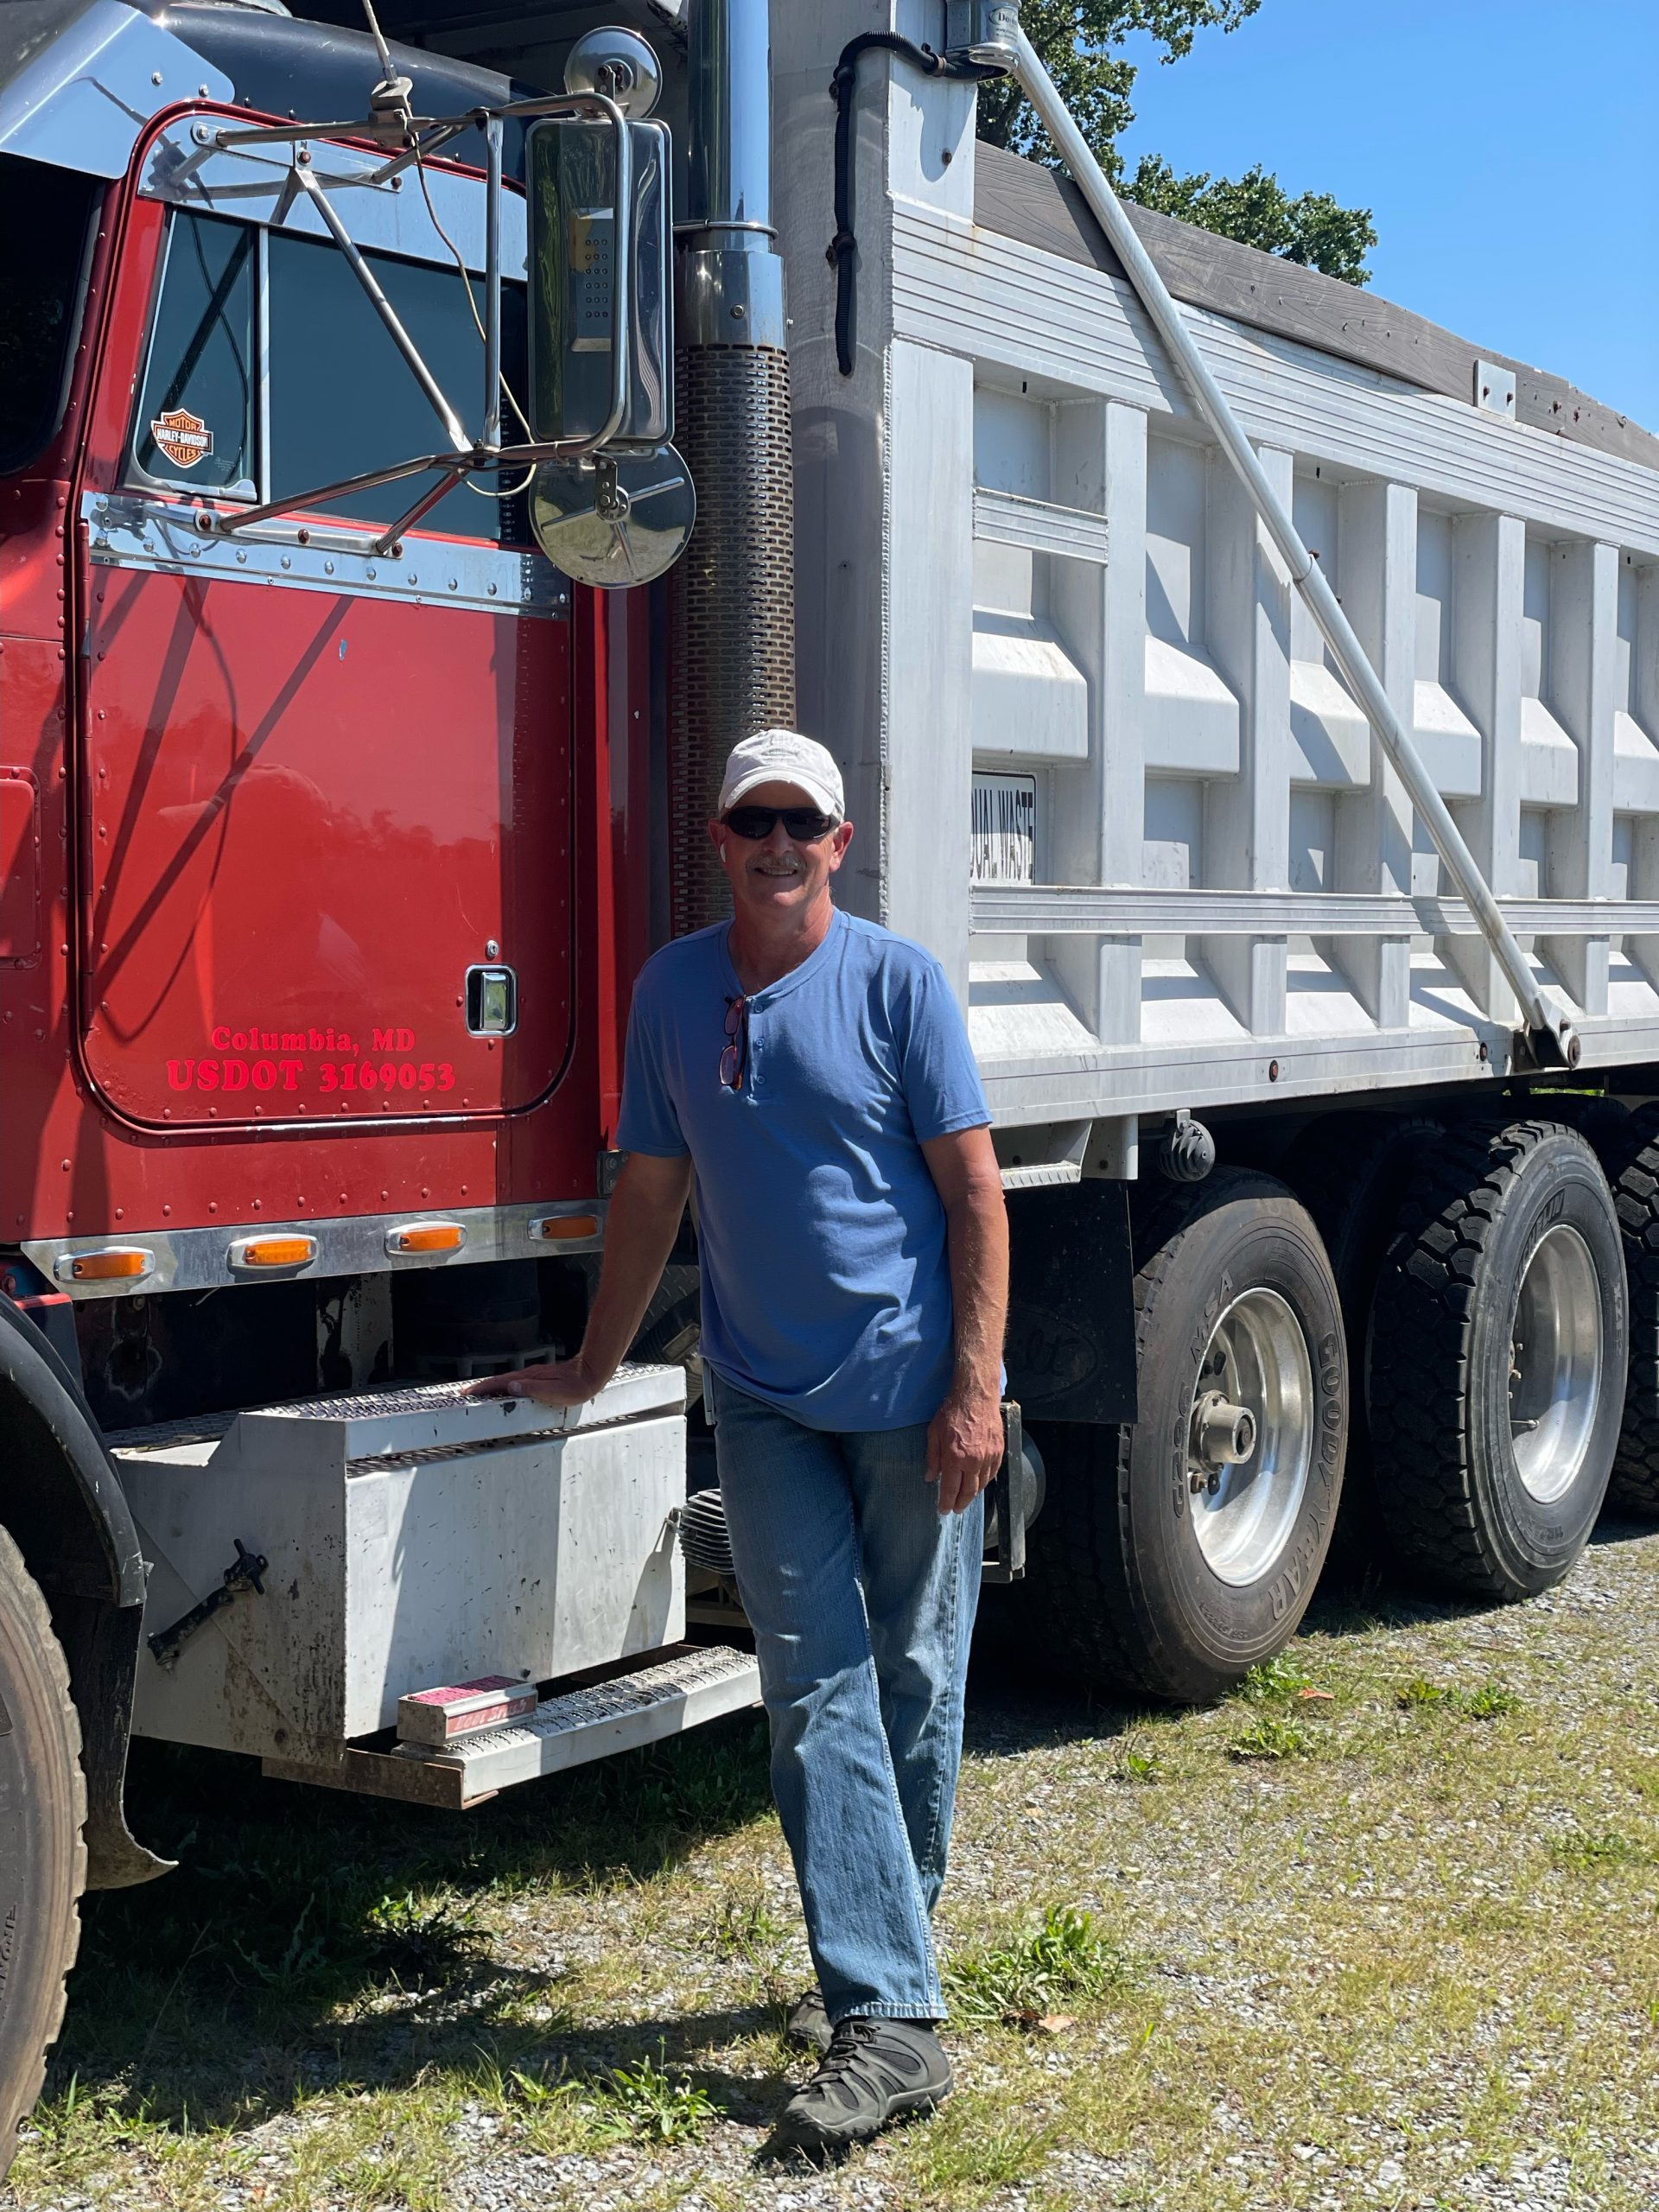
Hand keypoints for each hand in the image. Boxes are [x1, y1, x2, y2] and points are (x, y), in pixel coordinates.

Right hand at [465, 1355, 603, 1406]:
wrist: (590, 1374)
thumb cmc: (576, 1386)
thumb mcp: (555, 1391)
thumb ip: (533, 1389)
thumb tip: (512, 1386)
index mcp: (530, 1377)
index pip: (501, 1382)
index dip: (484, 1388)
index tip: (468, 1392)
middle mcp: (529, 1375)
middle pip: (500, 1381)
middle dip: (482, 1387)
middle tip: (466, 1393)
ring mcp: (533, 1375)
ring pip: (506, 1381)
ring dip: (491, 1387)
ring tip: (479, 1394)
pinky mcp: (538, 1378)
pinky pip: (515, 1382)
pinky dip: (503, 1387)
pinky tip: (503, 1391)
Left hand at [927, 1386, 1004, 1515]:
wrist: (976, 1396)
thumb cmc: (952, 1412)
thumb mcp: (934, 1433)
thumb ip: (932, 1458)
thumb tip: (929, 1477)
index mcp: (954, 1457)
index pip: (950, 1488)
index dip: (946, 1502)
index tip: (943, 1510)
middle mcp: (973, 1461)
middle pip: (968, 1491)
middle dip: (960, 1503)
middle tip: (955, 1509)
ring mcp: (988, 1457)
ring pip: (982, 1484)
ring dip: (973, 1494)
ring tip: (965, 1498)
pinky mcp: (999, 1451)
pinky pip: (993, 1473)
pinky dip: (985, 1481)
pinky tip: (979, 1483)